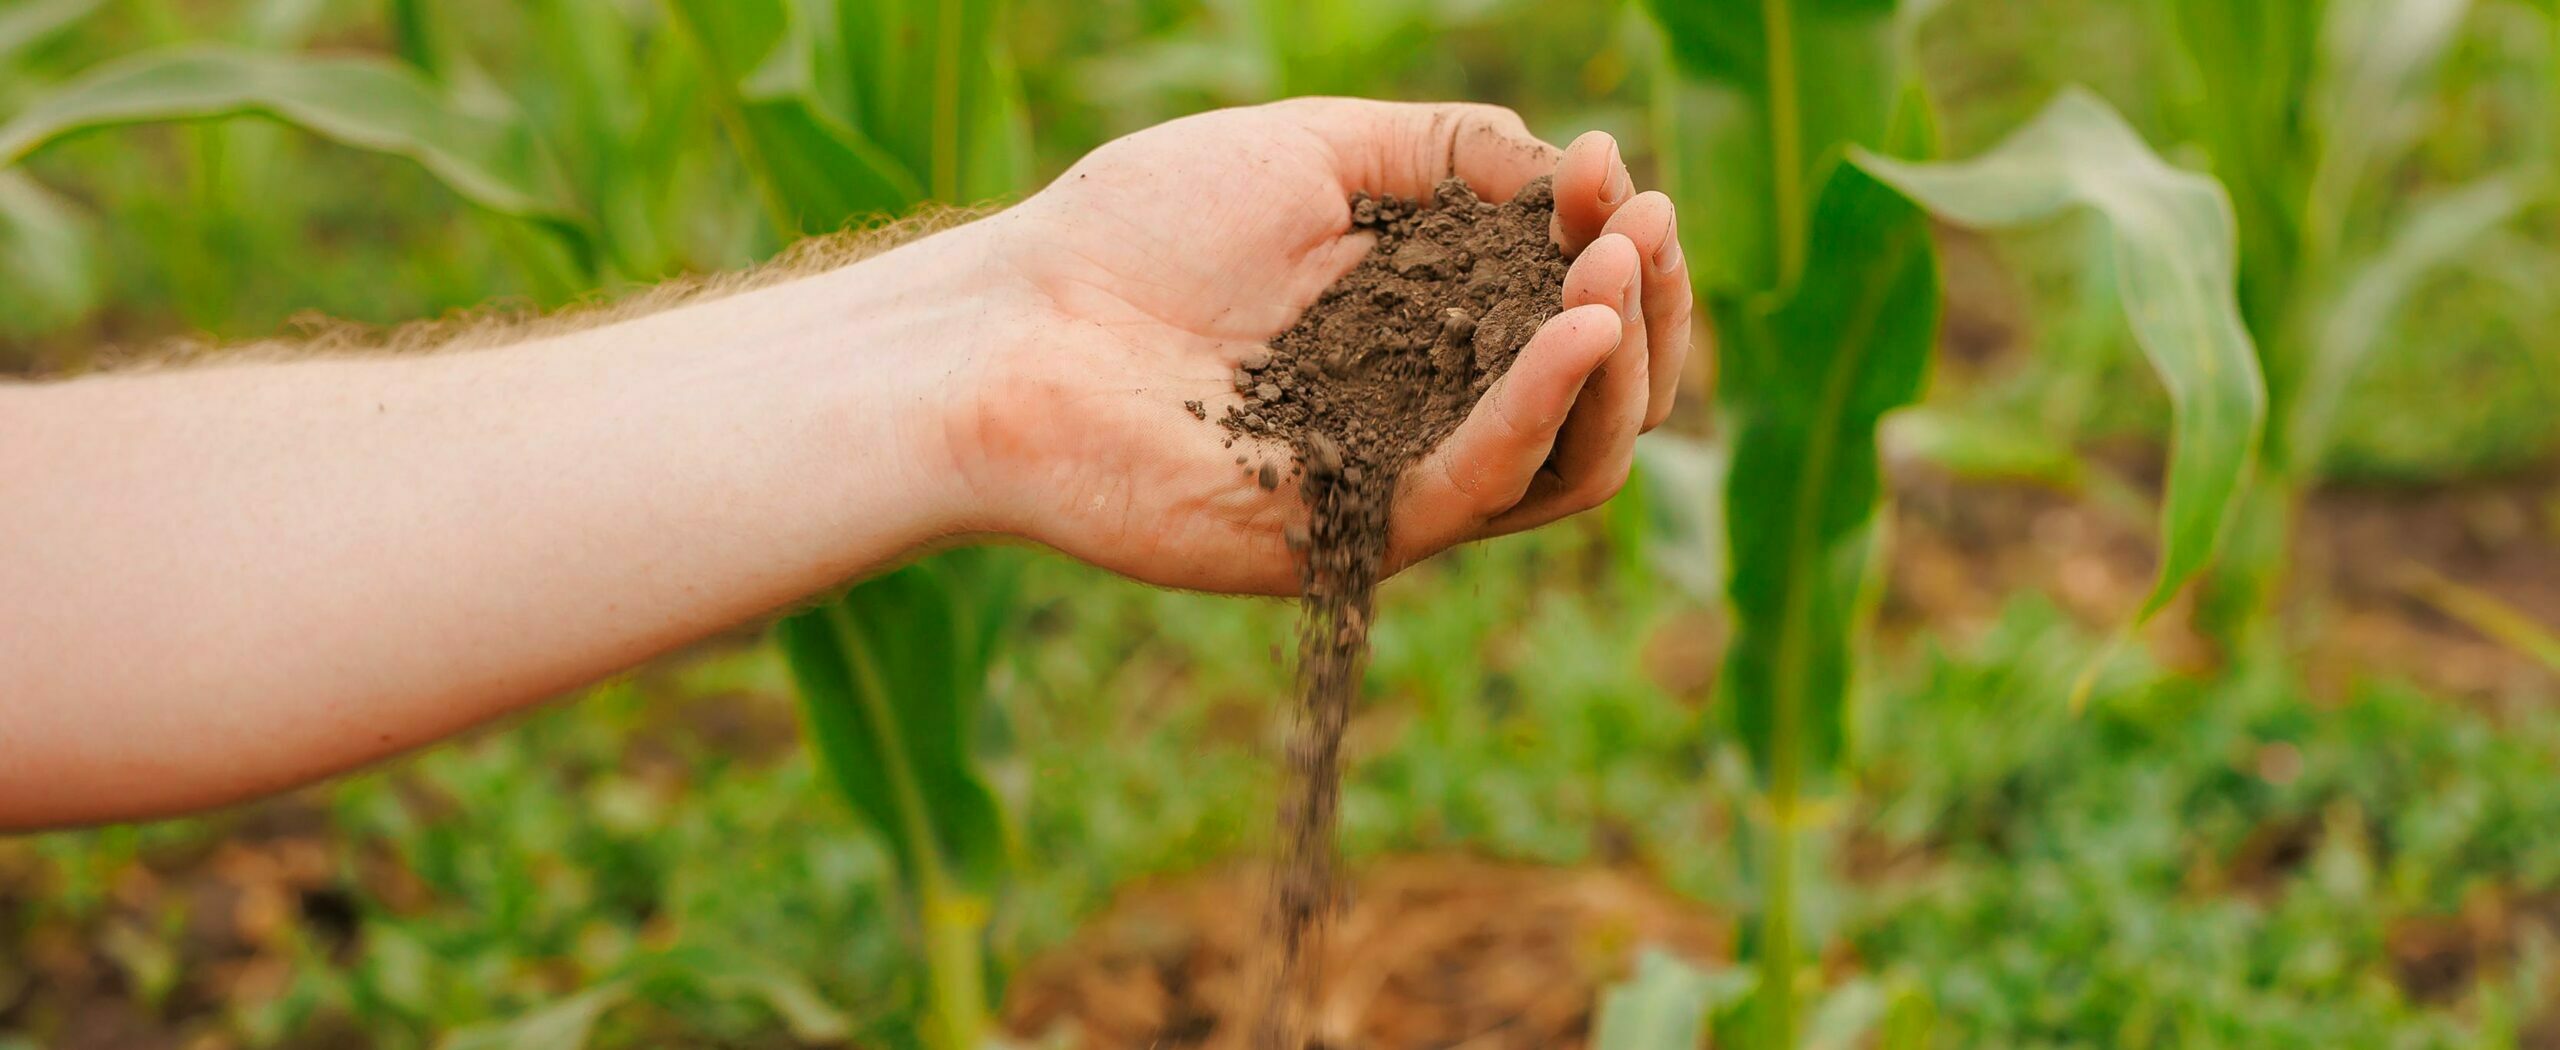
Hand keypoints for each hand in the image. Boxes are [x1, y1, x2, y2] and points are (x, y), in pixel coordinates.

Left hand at [944, 97, 1694, 594]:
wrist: (1008, 328)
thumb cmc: (1132, 232)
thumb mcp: (1307, 151)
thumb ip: (1441, 151)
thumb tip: (1563, 166)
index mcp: (1423, 323)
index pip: (1568, 302)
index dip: (1608, 236)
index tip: (1609, 168)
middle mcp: (1426, 410)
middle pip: (1598, 394)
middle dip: (1648, 305)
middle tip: (1644, 225)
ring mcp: (1394, 482)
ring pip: (1567, 461)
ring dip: (1619, 364)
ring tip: (1618, 268)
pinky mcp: (1353, 539)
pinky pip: (1480, 488)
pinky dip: (1540, 408)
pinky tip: (1576, 329)